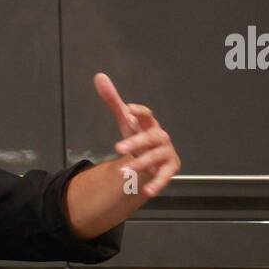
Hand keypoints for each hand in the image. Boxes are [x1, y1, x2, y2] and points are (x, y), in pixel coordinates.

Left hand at [93, 72, 180, 198]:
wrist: (150, 159)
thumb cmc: (138, 136)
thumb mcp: (125, 121)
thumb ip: (113, 101)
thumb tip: (99, 77)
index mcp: (149, 124)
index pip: (146, 115)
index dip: (139, 112)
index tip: (127, 110)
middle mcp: (159, 137)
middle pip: (150, 137)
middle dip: (136, 142)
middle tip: (118, 148)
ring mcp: (166, 153)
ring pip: (155, 157)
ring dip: (140, 164)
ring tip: (123, 172)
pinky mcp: (169, 169)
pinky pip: (164, 177)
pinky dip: (157, 184)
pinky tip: (147, 191)